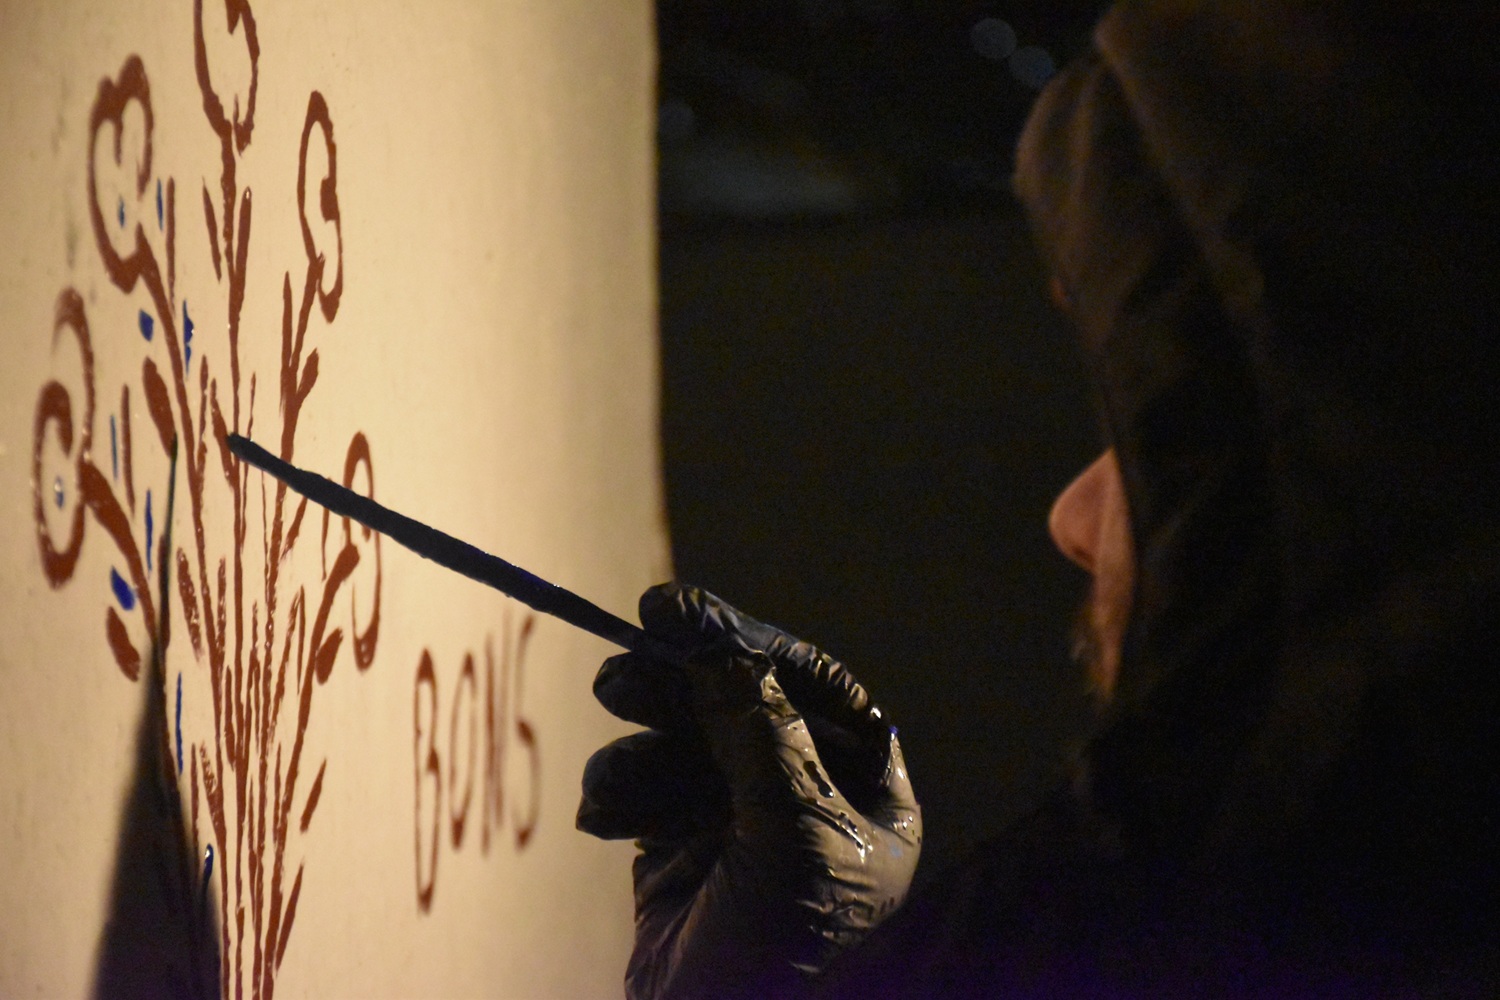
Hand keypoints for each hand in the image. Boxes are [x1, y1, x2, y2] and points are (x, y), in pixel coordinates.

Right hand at [577, 583, 920, 999]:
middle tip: (629, 650)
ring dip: (645, 732)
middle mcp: (809, 800)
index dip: (750, 641)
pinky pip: (649, 790)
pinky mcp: (682, 852)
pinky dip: (624, 792)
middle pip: (743, 705)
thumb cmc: (786, 950)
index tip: (682, 610)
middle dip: (684, 679)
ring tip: (610, 707)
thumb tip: (724, 652)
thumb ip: (760, 732)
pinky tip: (607, 818)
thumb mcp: (788, 831)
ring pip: (687, 742)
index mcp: (867, 793)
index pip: (813, 688)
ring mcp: (742, 824)